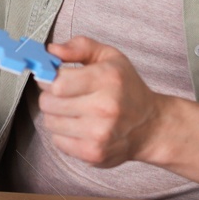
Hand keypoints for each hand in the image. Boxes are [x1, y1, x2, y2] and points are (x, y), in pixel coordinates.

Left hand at [37, 36, 164, 167]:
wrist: (151, 126)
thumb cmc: (127, 89)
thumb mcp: (109, 57)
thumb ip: (80, 46)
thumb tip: (51, 50)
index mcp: (108, 79)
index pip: (57, 82)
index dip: (48, 77)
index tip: (50, 76)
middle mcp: (105, 107)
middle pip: (49, 102)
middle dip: (50, 96)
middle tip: (64, 94)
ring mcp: (99, 134)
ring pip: (50, 122)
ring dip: (56, 115)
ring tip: (74, 110)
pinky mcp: (94, 153)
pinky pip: (57, 141)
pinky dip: (63, 133)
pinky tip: (79, 127)